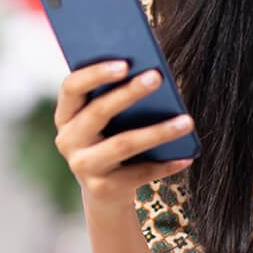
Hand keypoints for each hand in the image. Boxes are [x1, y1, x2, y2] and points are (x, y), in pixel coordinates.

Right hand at [54, 60, 196, 211]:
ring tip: (187, 121)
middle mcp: (68, 140)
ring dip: (158, 131)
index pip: (72, 87)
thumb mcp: (108, 119)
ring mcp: (83, 166)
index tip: (125, 63)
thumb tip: (153, 75)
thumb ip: (118, 95)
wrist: (105, 190)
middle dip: (129, 93)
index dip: (95, 74)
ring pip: (123, 144)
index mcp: (66, 115)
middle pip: (98, 112)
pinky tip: (186, 156)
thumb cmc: (111, 138)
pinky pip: (139, 173)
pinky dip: (165, 165)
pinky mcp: (102, 188)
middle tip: (157, 77)